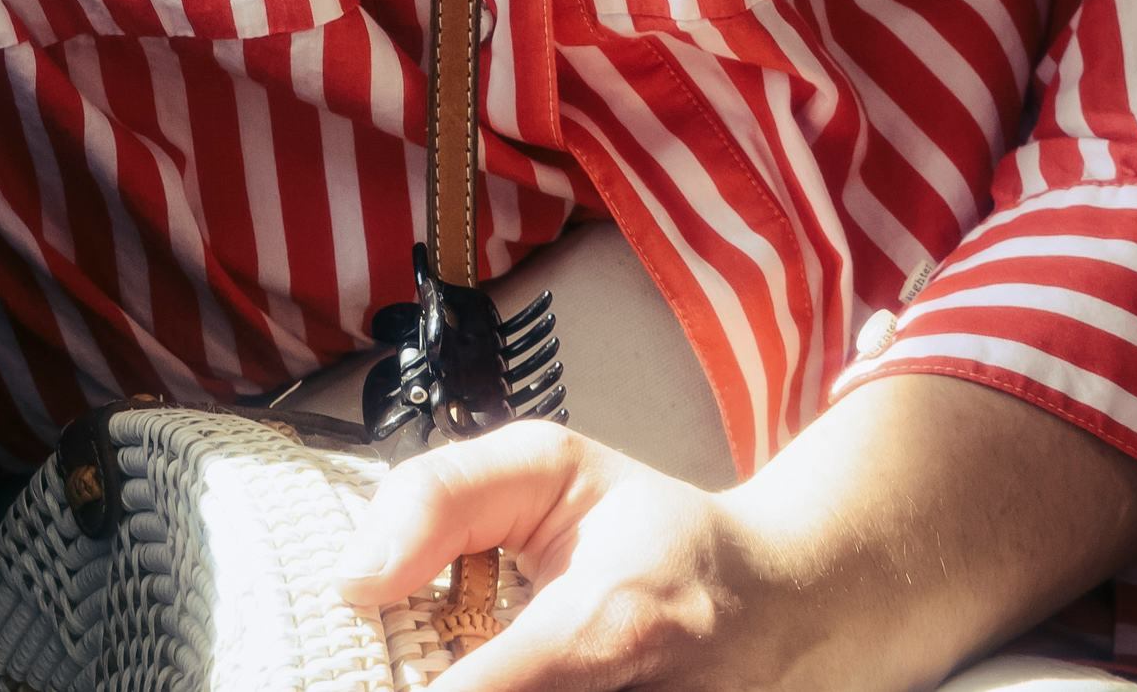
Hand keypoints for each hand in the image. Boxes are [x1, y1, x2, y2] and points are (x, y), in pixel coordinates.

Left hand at [337, 374, 1136, 691]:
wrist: (783, 603)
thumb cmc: (653, 532)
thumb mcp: (550, 466)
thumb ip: (438, 499)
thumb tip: (353, 579)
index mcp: (613, 620)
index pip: (491, 688)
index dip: (422, 688)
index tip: (372, 668)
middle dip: (426, 687)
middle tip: (394, 662)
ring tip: (445, 660)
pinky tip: (502, 674)